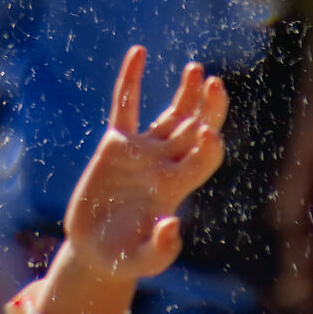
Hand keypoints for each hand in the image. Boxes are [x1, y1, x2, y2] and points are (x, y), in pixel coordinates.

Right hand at [39, 46, 226, 313]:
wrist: (96, 250)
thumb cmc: (122, 258)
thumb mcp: (140, 261)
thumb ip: (159, 249)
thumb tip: (173, 224)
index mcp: (174, 189)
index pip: (201, 160)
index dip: (208, 147)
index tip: (209, 133)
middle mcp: (163, 165)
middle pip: (194, 131)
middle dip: (207, 109)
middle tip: (216, 83)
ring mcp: (141, 153)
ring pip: (170, 116)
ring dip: (185, 95)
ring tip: (196, 70)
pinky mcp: (116, 144)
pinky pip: (125, 105)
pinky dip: (130, 80)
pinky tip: (138, 52)